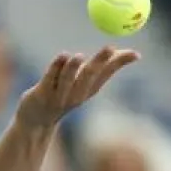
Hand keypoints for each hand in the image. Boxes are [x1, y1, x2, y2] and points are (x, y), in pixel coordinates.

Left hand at [16, 47, 138, 128]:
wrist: (35, 122)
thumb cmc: (62, 96)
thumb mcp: (84, 84)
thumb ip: (101, 67)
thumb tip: (125, 51)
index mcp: (88, 90)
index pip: (107, 73)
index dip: (120, 63)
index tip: (135, 54)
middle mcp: (76, 94)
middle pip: (90, 77)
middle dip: (100, 63)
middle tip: (110, 48)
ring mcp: (59, 96)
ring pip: (68, 80)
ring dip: (74, 68)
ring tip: (79, 56)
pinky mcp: (41, 94)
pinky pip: (49, 79)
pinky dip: (56, 67)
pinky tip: (62, 56)